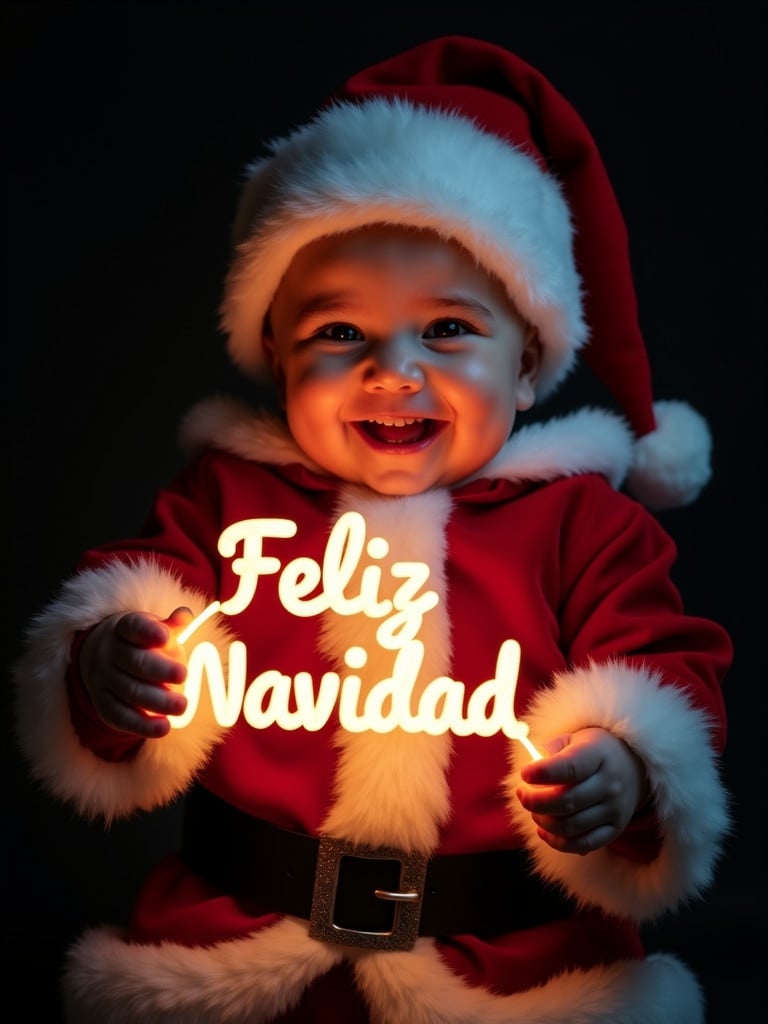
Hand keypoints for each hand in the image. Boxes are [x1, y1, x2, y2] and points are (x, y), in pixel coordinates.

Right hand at [78, 607, 192, 738]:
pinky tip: (164, 727)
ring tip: (183, 706)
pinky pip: (121, 717)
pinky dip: (142, 725)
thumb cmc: (141, 641)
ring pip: (130, 691)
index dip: (149, 631)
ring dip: (158, 701)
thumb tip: (185, 616)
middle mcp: (110, 653)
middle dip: (161, 670)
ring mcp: (103, 679)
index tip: (166, 637)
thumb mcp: (154, 627)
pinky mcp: (104, 704)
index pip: (134, 626)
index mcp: (124, 627)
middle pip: (135, 662)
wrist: (101, 658)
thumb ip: (172, 624)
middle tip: (184, 676)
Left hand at [516, 727, 649, 854]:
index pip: (569, 767)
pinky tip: (543, 830)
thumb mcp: (574, 740)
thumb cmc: (593, 751)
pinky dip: (557, 842)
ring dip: (543, 821)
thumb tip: (531, 766)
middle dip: (535, 801)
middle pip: (566, 801)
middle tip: (522, 794)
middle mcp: (610, 784)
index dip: (542, 773)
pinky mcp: (614, 830)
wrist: (631, 768)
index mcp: (599, 755)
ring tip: (533, 810)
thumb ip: (551, 751)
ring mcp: (614, 810)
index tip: (524, 774)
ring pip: (570, 826)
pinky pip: (583, 844)